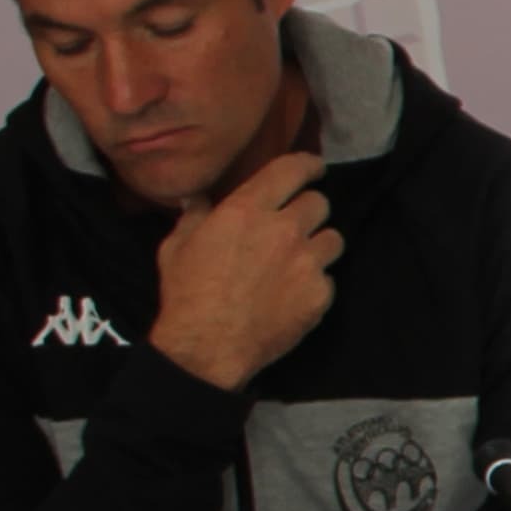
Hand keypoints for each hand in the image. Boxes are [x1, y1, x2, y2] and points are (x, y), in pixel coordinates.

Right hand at [149, 149, 341, 388]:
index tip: (314, 168)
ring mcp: (307, 262)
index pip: (292, 170)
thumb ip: (195, 216)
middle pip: (319, 203)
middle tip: (296, 223)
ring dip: (319, 244)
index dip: (308, 165)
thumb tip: (196, 198)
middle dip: (309, 210)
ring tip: (301, 258)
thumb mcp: (178, 245)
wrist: (208, 345)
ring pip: (333, 238)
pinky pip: (329, 277)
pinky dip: (316, 282)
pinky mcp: (320, 294)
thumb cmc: (187, 293)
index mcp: (247, 210)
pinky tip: (296, 293)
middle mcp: (284, 229)